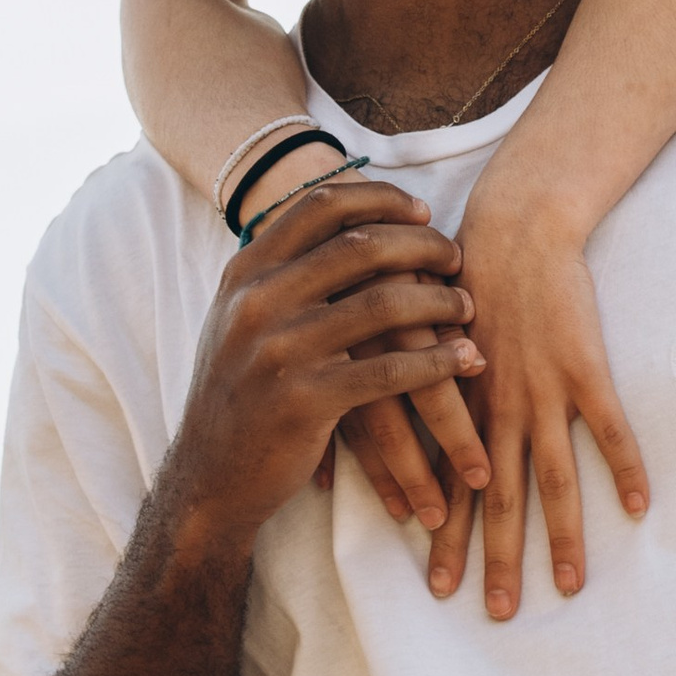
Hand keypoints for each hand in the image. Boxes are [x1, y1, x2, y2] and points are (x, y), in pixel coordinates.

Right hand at [172, 180, 483, 553]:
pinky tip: (465, 358)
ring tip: (467, 308)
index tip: (423, 212)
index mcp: (246, 271)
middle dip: (423, 246)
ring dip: (440, 301)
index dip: (382, 199)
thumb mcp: (242, 320)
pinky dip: (437, 360)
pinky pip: (389, 371)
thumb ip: (282, 273)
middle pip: (360, 245)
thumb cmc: (240, 393)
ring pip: (383, 304)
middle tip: (455, 258)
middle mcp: (258, 301)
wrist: (208, 476)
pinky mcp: (305, 401)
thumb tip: (351, 225)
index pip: (320, 205)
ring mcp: (279, 351)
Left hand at [420, 201, 647, 614]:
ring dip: (561, 535)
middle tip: (497, 612)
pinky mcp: (584, 365)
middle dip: (495, 557)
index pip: (445, 483)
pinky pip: (609, 427)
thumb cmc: (459, 275)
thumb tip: (359, 435)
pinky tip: (638, 508)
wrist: (512, 224)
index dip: (444, 536)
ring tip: (568, 586)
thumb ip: (398, 390)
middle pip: (495, 497)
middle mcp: (494, 404)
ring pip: (552, 477)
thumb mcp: (411, 334)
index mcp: (450, 399)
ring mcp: (541, 388)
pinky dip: (625, 467)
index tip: (438, 588)